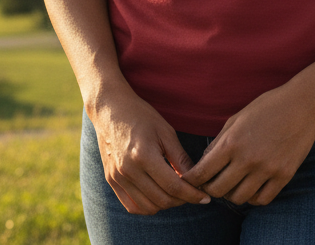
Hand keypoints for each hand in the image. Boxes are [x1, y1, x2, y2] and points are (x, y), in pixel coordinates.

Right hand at [88, 89, 212, 214]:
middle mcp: (128, 170)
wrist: (109, 108)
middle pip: (162, 200)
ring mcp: (117, 177)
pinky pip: (132, 206)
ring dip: (166, 204)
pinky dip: (147, 207)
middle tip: (191, 192)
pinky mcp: (110, 180)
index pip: (173, 186)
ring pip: (148, 207)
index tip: (205, 198)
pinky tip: (156, 195)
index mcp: (143, 155)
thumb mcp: (165, 131)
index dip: (193, 195)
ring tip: (174, 192)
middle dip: (182, 200)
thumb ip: (180, 158)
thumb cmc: (140, 115)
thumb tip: (196, 180)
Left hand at [182, 84, 314, 205]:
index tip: (189, 179)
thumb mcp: (236, 119)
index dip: (192, 179)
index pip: (204, 172)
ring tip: (230, 184)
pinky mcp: (284, 177)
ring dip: (230, 194)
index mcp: (232, 142)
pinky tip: (250, 187)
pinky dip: (252, 198)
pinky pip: (262, 200)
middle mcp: (248, 160)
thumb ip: (219, 141)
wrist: (301, 106)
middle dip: (209, 188)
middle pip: (219, 190)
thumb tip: (204, 162)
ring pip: (239, 198)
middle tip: (209, 183)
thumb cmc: (266, 107)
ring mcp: (267, 170)